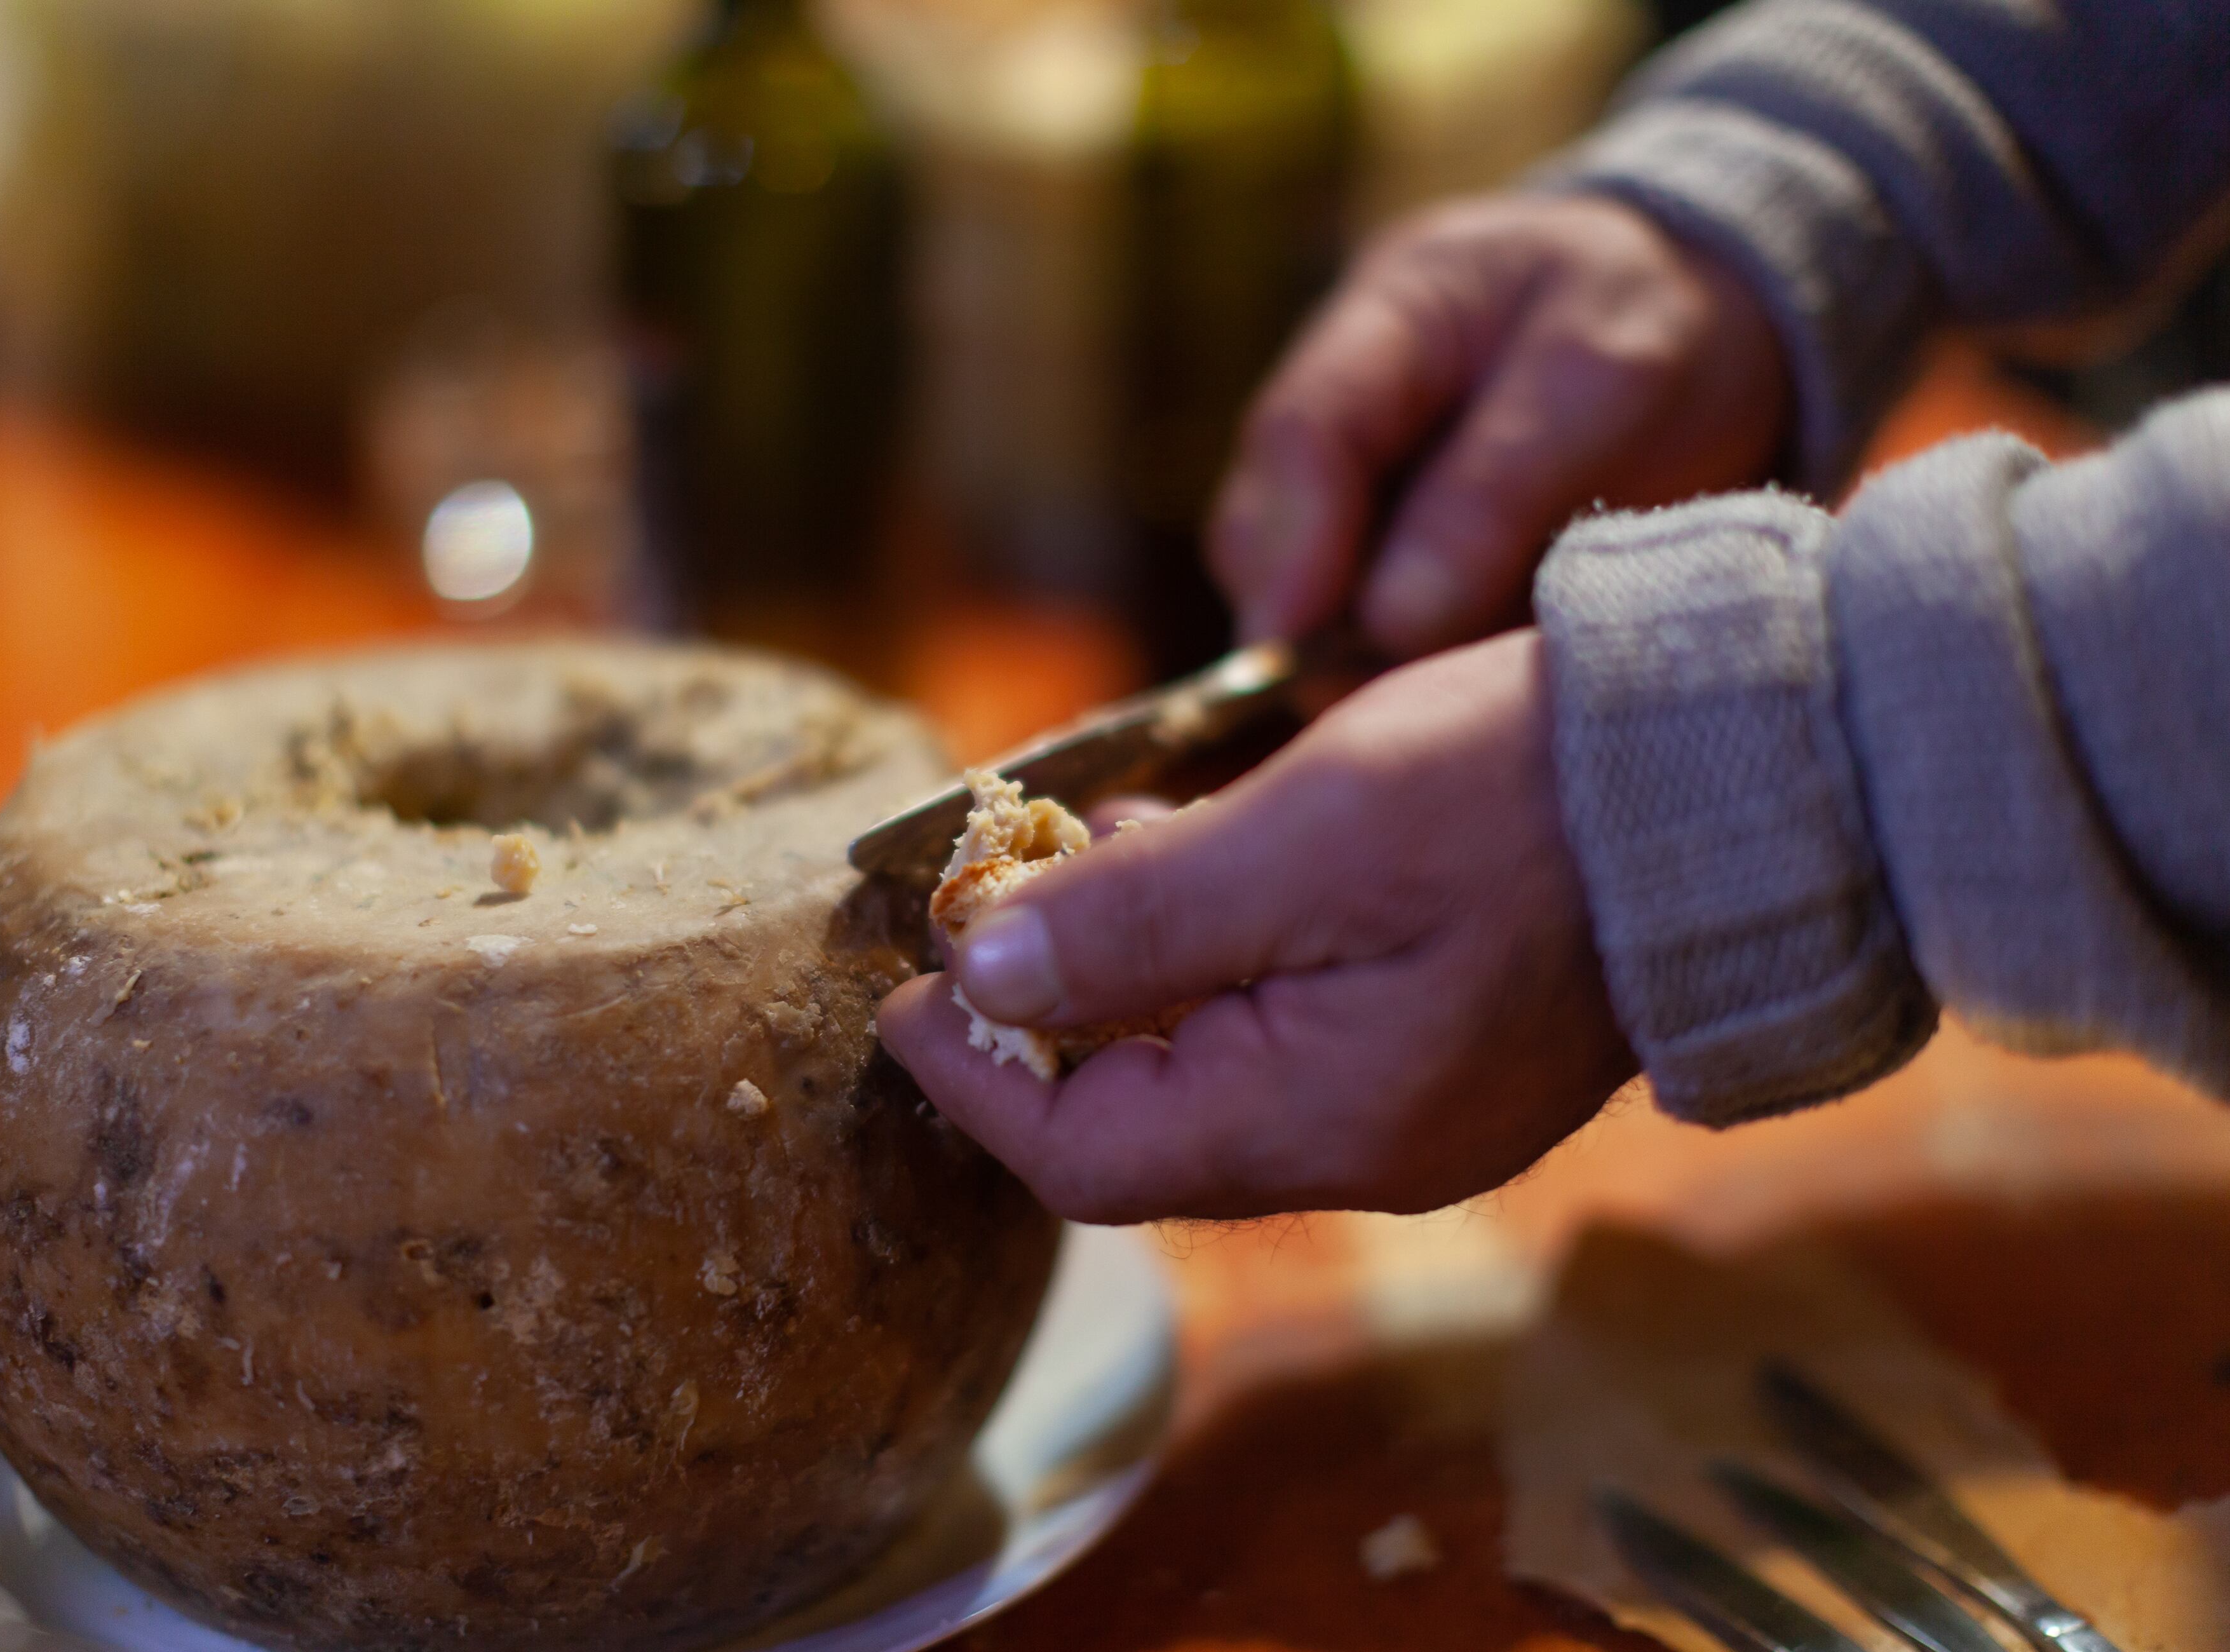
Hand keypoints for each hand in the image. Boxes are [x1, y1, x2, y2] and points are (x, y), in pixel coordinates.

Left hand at [877, 631, 1636, 1222]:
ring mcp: (1417, 1092)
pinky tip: (1183, 857)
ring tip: (1064, 863)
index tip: (898, 992)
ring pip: (1211, 1064)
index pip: (1087, 1157)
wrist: (1749, 763)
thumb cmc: (1528, 790)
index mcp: (1325, 1119)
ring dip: (1121, 975)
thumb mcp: (1307, 837)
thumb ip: (1137, 920)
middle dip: (1036, 1024)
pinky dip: (1210, 956)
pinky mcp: (1451, 1031)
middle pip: (1141, 1120)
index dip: (973, 1079)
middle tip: (971, 912)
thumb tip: (984, 972)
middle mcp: (1367, 1138)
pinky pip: (1287, 1024)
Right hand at [1211, 193, 1788, 656]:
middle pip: (1266, 528)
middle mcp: (1347, 408)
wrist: (1722, 314)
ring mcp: (1362, 482)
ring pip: (1303, 592)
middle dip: (1303, 626)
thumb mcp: (1606, 376)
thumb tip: (1392, 623)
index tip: (1300, 649)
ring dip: (1350, 660)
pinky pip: (1364, 628)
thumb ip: (1497, 489)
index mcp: (1389, 317)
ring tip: (1436, 710)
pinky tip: (1458, 700)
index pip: (1297, 436)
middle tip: (1380, 708)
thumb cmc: (1660, 320)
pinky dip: (1400, 671)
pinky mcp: (1396, 550)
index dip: (1290, 548)